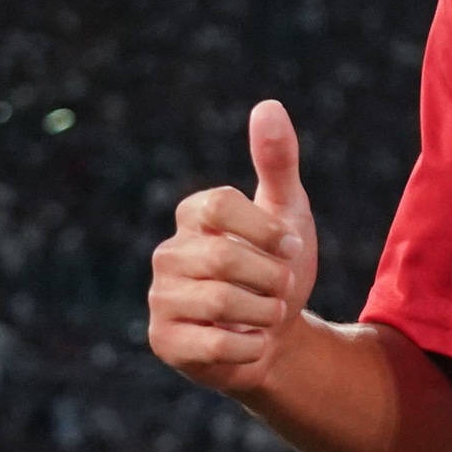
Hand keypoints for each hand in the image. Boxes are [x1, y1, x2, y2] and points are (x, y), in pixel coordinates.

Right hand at [149, 101, 317, 396]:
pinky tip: (253, 342)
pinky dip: (252, 346)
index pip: (219, 204)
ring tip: (267, 314)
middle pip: (223, 257)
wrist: (276, 338)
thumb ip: (278, 161)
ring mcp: (160, 298)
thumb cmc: (277, 268)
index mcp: (192, 215)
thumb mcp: (288, 212)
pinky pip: (215, 346)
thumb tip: (268, 105)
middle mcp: (167, 253)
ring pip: (219, 302)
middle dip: (270, 277)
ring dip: (264, 312)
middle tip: (282, 288)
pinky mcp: (164, 341)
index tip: (290, 246)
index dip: (265, 229)